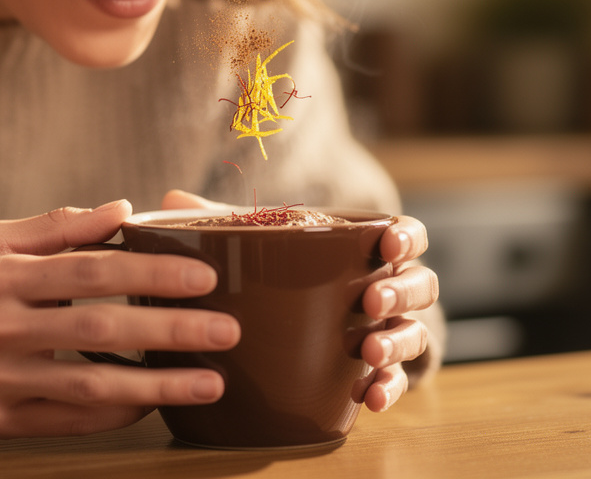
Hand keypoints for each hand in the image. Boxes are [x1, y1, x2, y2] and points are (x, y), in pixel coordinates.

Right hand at [0, 200, 240, 437]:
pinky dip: (115, 414)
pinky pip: (68, 421)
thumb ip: (59, 226)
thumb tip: (122, 207)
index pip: (92, 271)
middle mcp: (2, 326)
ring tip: (211, 382)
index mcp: (6, 275)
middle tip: (226, 331)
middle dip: (170, 330)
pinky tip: (155, 403)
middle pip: (100, 329)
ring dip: (158, 385)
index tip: (203, 277)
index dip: (151, 272)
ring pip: (90, 385)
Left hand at [161, 191, 440, 412]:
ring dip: (396, 340)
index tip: (388, 242)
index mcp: (372, 254)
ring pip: (414, 332)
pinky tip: (371, 395)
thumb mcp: (264, 251)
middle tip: (369, 302)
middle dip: (400, 291)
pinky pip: (400, 380)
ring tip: (368, 351)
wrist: (305, 340)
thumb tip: (170, 196)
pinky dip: (390, 385)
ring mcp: (392, 333)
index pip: (408, 235)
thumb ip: (227, 225)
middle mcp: (391, 291)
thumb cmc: (293, 281)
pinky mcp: (385, 372)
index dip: (406, 235)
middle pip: (420, 285)